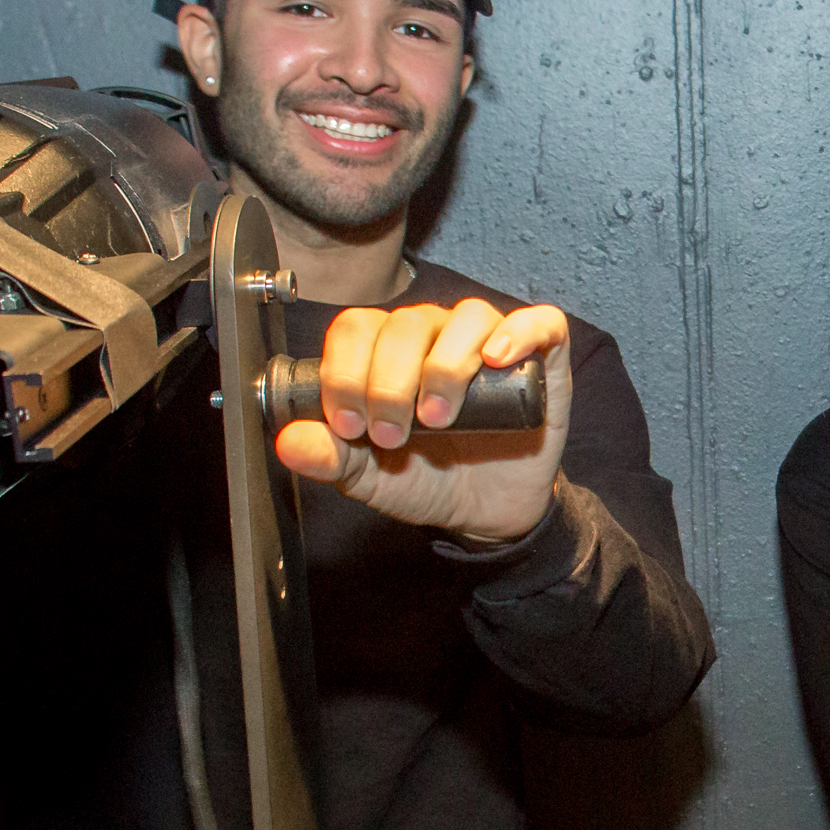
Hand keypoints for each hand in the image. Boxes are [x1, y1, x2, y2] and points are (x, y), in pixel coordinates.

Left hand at [274, 299, 574, 539]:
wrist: (487, 512)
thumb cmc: (428, 481)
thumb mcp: (371, 478)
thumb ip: (331, 457)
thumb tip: (288, 441)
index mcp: (387, 352)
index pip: (357, 329)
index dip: (346, 370)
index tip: (350, 424)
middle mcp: (436, 336)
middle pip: (406, 323)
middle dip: (390, 381)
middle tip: (394, 433)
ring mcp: (489, 343)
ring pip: (467, 317)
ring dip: (445, 365)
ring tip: (439, 415)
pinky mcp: (541, 360)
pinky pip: (540, 323)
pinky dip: (520, 332)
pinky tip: (499, 359)